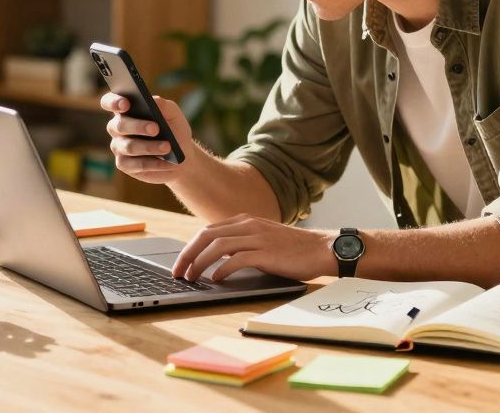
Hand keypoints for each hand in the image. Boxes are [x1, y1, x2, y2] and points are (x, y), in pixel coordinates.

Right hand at [101, 93, 193, 183]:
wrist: (182, 156)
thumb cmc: (174, 130)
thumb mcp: (173, 115)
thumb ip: (163, 106)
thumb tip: (153, 100)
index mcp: (125, 110)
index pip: (109, 102)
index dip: (113, 102)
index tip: (126, 104)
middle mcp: (117, 127)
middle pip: (119, 125)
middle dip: (138, 126)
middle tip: (155, 129)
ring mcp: (118, 147)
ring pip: (129, 146)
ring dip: (149, 147)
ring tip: (167, 147)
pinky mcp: (124, 165)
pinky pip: (136, 164)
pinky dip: (154, 163)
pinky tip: (167, 163)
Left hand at [171, 214, 334, 282]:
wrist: (322, 249)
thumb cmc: (293, 249)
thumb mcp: (262, 240)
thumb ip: (241, 243)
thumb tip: (217, 258)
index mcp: (245, 221)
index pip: (208, 231)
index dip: (190, 247)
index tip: (180, 263)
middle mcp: (248, 225)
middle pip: (206, 235)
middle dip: (187, 254)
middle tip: (178, 272)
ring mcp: (257, 237)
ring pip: (217, 246)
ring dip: (199, 262)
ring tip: (191, 277)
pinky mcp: (266, 252)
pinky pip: (236, 259)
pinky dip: (222, 269)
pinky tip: (215, 279)